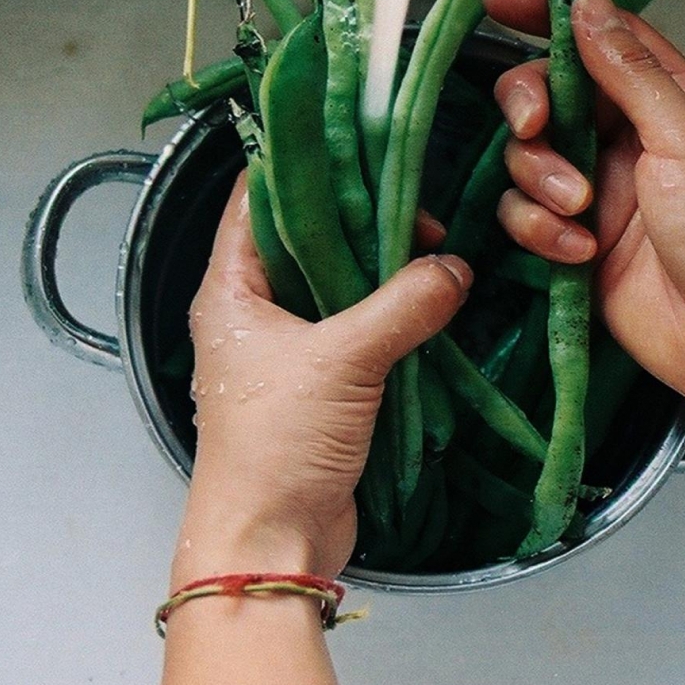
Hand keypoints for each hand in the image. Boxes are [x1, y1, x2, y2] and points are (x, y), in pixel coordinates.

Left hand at [174, 176, 470, 585]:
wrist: (270, 541)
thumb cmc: (275, 446)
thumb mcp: (345, 361)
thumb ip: (405, 306)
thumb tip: (455, 268)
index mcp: (230, 289)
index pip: (258, 199)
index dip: (304, 164)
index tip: (360, 142)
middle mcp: (251, 311)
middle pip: (306, 239)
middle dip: (360, 219)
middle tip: (419, 205)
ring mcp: (285, 349)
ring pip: (335, 285)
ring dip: (381, 270)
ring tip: (434, 246)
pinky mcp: (318, 385)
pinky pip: (356, 330)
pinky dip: (390, 313)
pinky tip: (431, 299)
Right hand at [481, 0, 684, 428]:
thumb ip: (630, 73)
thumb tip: (590, 4)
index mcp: (671, 102)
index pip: (605, 38)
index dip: (551, 16)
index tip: (500, 4)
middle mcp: (631, 141)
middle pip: (550, 95)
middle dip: (530, 106)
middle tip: (536, 126)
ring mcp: (602, 194)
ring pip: (529, 159)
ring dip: (542, 182)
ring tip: (581, 213)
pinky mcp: (577, 245)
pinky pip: (528, 218)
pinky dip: (542, 232)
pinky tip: (579, 253)